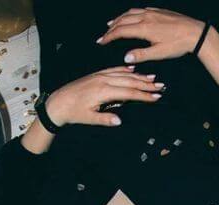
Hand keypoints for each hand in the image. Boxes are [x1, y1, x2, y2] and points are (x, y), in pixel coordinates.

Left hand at [46, 66, 161, 127]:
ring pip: (123, 73)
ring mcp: (99, 76)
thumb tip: (120, 121)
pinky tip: (133, 69)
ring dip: (139, 75)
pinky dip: (125, 69)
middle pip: (129, 81)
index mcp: (103, 91)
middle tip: (160, 86)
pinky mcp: (96, 75)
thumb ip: (105, 119)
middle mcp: (103, 80)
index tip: (156, 97)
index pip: (128, 92)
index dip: (143, 95)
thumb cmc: (73, 112)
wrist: (58, 102)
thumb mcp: (89, 119)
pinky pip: (114, 70)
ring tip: (152, 77)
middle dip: (146, 84)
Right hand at [97, 7, 204, 62]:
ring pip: (130, 13)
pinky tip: (131, 17)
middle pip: (123, 20)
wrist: (195, 32)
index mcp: (144, 28)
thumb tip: (126, 58)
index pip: (121, 31)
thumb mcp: (159, 53)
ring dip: (119, 19)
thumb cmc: (178, 44)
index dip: (109, 37)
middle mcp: (146, 17)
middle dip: (111, 28)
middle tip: (103, 35)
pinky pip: (140, 10)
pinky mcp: (158, 11)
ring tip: (112, 24)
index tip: (101, 41)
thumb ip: (141, 55)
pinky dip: (131, 14)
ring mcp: (152, 12)